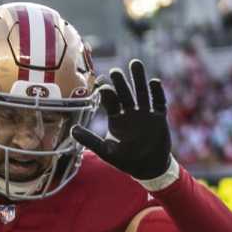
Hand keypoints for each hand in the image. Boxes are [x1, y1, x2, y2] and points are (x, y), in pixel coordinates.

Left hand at [71, 58, 174, 184]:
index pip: (111, 101)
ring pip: (142, 92)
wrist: (148, 169)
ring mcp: (146, 114)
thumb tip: (72, 131)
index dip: (107, 93)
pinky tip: (154, 81)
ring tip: (135, 63)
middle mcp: (130, 113)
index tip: (102, 87)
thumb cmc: (126, 160)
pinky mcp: (159, 118)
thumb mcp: (106, 151)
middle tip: (115, 71)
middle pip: (125, 93)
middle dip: (121, 82)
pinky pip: (159, 102)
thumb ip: (90, 141)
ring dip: (139, 78)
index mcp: (117, 118)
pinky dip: (157, 92)